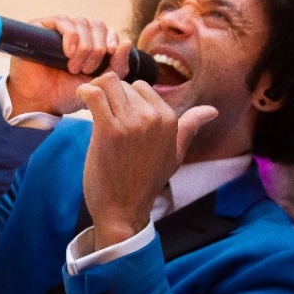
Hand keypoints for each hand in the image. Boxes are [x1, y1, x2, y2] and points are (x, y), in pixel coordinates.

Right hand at [5, 16, 132, 116]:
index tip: (110, 56)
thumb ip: (118, 67)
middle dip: (98, 49)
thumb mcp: (99, 83)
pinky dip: (71, 37)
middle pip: (97, 25)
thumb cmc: (68, 94)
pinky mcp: (42, 27)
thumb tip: (127, 42)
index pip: (108, 30)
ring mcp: (59, 29)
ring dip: (84, 47)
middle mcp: (75, 33)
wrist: (41, 102)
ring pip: (83, 23)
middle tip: (87, 69)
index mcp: (90, 42)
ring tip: (74, 67)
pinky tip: (68, 53)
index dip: (112, 41)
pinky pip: (64, 21)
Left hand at [76, 74, 218, 249]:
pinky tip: (81, 98)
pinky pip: (94, 95)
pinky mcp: (108, 130)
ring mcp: (131, 123)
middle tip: (100, 112)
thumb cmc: (146, 183)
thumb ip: (190, 127)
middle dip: (110, 96)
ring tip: (89, 103)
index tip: (116, 111)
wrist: (124, 210)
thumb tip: (212, 110)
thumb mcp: (175, 154)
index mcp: (169, 119)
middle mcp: (153, 117)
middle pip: (123, 85)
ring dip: (95, 90)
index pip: (142, 87)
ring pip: (108, 84)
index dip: (126, 98)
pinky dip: (84, 92)